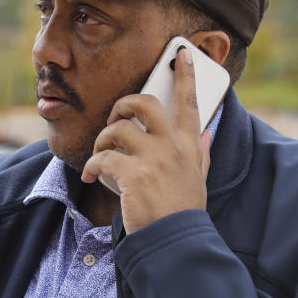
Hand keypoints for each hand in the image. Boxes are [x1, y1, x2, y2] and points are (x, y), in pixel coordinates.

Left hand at [80, 47, 211, 232]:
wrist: (175, 242)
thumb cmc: (184, 211)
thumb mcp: (200, 178)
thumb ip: (201, 153)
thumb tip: (207, 132)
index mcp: (189, 145)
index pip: (190, 102)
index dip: (186, 74)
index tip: (182, 54)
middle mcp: (172, 146)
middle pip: (144, 103)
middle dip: (123, 104)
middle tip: (114, 119)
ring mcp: (153, 159)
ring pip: (117, 129)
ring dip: (101, 140)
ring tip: (99, 156)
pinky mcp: (132, 175)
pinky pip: (101, 157)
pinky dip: (90, 165)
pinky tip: (90, 175)